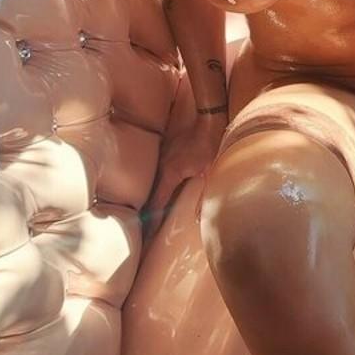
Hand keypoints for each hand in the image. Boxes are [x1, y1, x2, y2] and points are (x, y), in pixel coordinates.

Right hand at [141, 115, 225, 239]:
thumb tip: (200, 217)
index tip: (146, 236)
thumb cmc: (211, 143)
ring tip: (145, 218)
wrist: (208, 118)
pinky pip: (158, 176)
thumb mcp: (211, 170)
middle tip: (143, 234)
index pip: (156, 203)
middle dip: (146, 215)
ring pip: (152, 185)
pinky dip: (156, 188)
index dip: (152, 221)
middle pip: (150, 196)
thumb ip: (204, 194)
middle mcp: (161, 168)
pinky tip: (157, 194)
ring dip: (149, 201)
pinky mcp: (167, 154)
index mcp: (170, 174)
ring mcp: (162, 159)